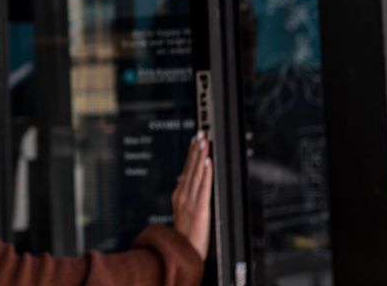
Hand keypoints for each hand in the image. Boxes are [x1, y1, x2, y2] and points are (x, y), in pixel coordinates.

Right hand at [170, 134, 213, 259]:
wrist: (180, 253)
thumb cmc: (183, 237)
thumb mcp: (180, 212)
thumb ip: (184, 196)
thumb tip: (185, 179)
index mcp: (178, 195)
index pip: (186, 170)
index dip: (191, 154)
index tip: (195, 140)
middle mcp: (182, 195)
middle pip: (191, 168)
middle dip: (196, 149)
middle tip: (201, 133)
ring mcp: (190, 201)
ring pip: (197, 174)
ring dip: (201, 156)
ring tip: (205, 141)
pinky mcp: (200, 208)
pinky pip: (204, 187)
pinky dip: (206, 173)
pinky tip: (208, 161)